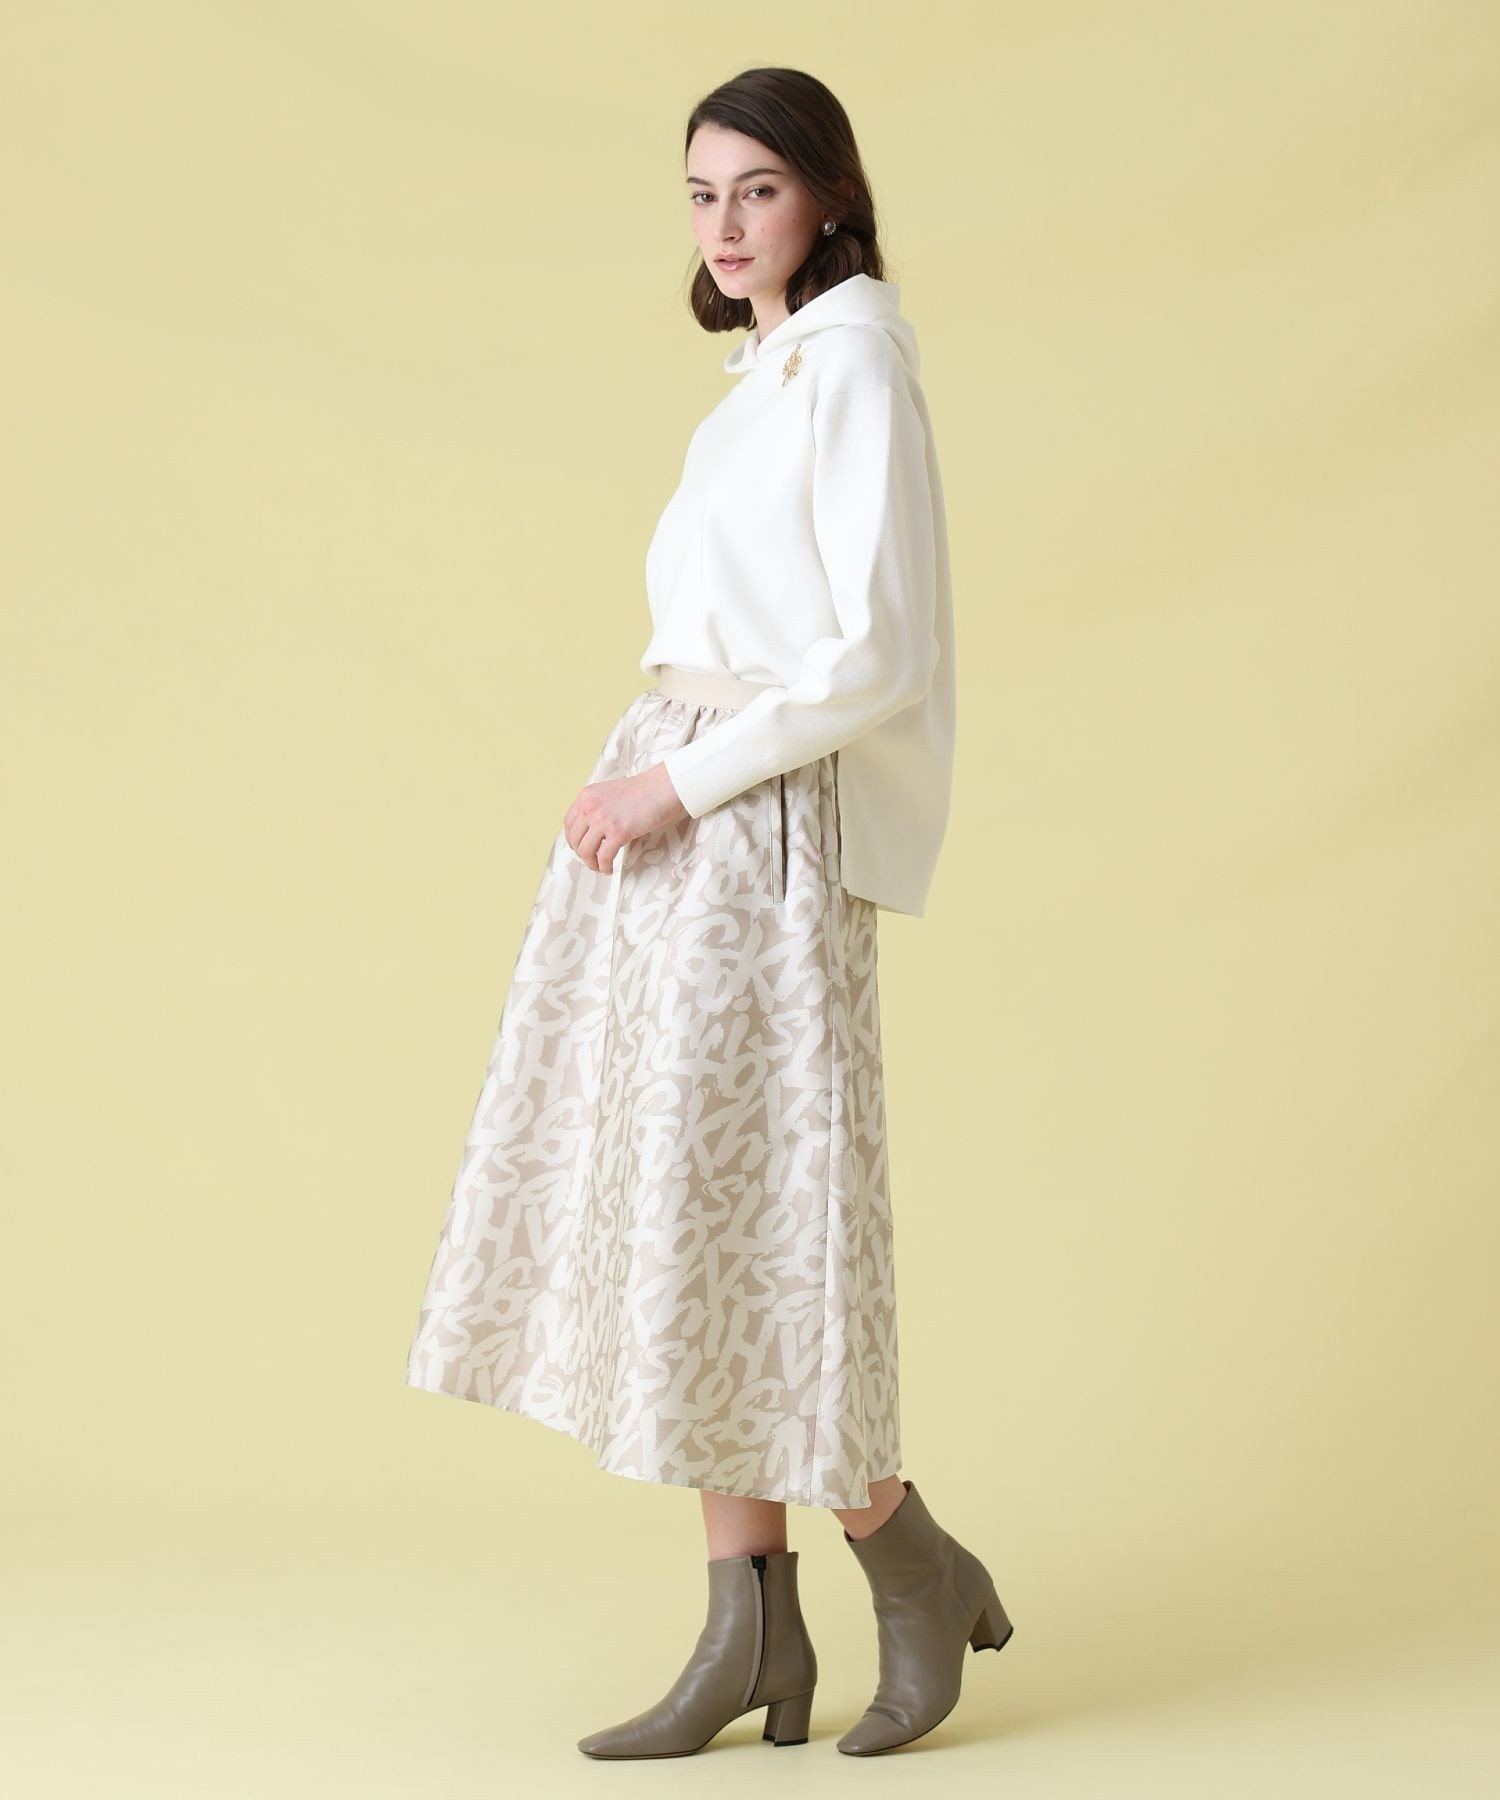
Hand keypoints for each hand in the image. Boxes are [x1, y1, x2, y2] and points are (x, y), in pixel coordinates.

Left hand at [564, 761, 689, 873]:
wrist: (662, 788)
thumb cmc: (642, 791)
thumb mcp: (610, 793)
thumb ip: (597, 807)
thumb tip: (591, 832)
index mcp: (587, 796)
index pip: (568, 823)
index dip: (573, 840)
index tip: (581, 847)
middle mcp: (590, 806)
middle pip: (575, 840)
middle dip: (582, 854)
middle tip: (592, 860)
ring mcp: (603, 820)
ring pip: (585, 851)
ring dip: (592, 864)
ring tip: (601, 867)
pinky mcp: (618, 832)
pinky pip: (603, 858)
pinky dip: (604, 867)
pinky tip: (610, 869)